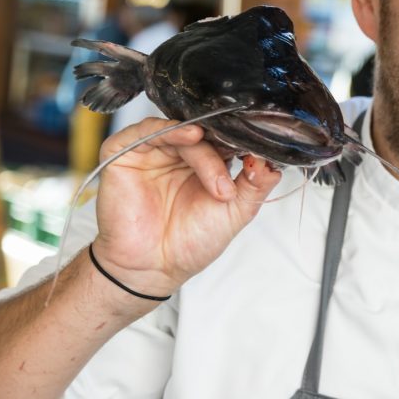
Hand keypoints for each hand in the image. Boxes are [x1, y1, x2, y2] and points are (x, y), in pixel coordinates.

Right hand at [91, 118, 281, 298]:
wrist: (153, 269)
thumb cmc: (191, 242)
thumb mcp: (237, 211)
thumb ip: (256, 183)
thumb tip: (273, 160)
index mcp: (208, 162)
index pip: (227, 136)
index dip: (245, 140)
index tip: (264, 149)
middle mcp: (181, 153)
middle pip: (209, 132)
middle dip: (229, 146)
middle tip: (244, 167)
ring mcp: (154, 151)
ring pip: (185, 132)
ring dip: (207, 153)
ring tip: (219, 182)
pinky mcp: (125, 152)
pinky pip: (148, 130)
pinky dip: (173, 130)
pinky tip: (192, 137)